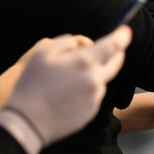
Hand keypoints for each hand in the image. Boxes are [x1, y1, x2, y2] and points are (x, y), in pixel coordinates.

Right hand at [0, 27, 130, 153]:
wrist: (27, 122)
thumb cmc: (31, 85)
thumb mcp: (43, 53)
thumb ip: (66, 42)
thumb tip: (79, 44)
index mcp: (84, 62)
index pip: (112, 45)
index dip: (121, 36)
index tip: (126, 31)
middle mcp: (94, 80)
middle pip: (115, 64)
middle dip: (117, 54)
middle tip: (115, 49)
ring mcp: (94, 98)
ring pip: (101, 81)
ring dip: (94, 74)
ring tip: (68, 79)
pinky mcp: (90, 113)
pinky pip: (92, 96)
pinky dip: (86, 91)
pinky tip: (66, 95)